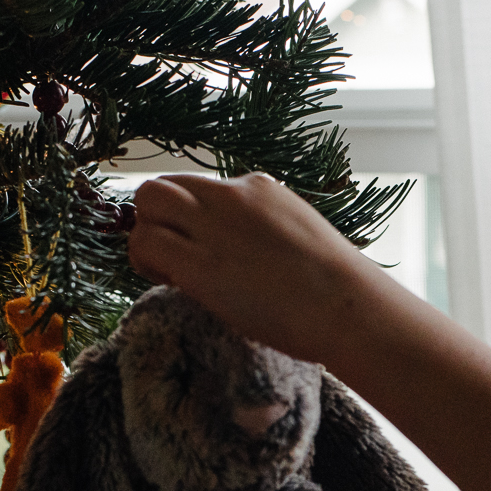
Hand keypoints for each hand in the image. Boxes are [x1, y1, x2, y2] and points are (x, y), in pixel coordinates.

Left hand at [127, 173, 376, 363]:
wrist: (345, 305)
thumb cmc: (335, 286)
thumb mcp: (298, 234)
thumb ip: (262, 230)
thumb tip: (241, 251)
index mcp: (258, 187)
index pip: (199, 188)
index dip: (187, 217)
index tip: (197, 246)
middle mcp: (229, 196)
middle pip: (161, 185)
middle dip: (155, 218)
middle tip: (171, 256)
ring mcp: (212, 225)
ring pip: (146, 203)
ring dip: (147, 237)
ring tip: (168, 272)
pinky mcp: (199, 263)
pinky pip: (146, 243)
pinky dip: (145, 262)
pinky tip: (171, 283)